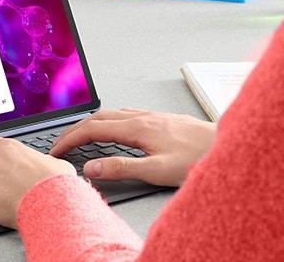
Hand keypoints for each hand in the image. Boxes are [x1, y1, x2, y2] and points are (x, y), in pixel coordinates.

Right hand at [49, 109, 215, 186]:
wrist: (227, 145)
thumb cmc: (197, 157)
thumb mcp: (156, 170)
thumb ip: (122, 168)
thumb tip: (91, 166)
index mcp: (137, 127)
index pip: (93, 129)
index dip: (70, 139)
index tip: (57, 149)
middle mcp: (143, 117)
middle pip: (98, 118)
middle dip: (76, 129)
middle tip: (61, 142)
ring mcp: (153, 116)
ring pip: (112, 113)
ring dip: (92, 122)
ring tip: (81, 134)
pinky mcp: (162, 119)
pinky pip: (127, 113)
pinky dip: (111, 120)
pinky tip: (117, 126)